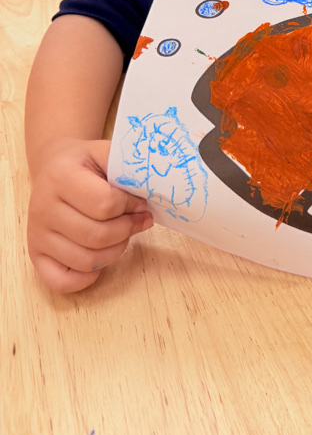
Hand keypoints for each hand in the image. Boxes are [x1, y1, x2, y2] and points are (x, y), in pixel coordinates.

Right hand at [27, 139, 153, 293]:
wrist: (54, 167)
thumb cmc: (85, 163)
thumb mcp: (105, 152)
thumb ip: (128, 167)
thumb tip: (152, 189)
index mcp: (60, 177)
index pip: (105, 204)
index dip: (131, 206)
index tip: (140, 201)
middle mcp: (42, 208)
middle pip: (96, 236)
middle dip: (127, 230)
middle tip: (139, 220)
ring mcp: (37, 235)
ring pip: (86, 261)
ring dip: (115, 251)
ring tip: (124, 234)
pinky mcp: (36, 255)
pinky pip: (62, 281)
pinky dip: (88, 277)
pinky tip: (101, 258)